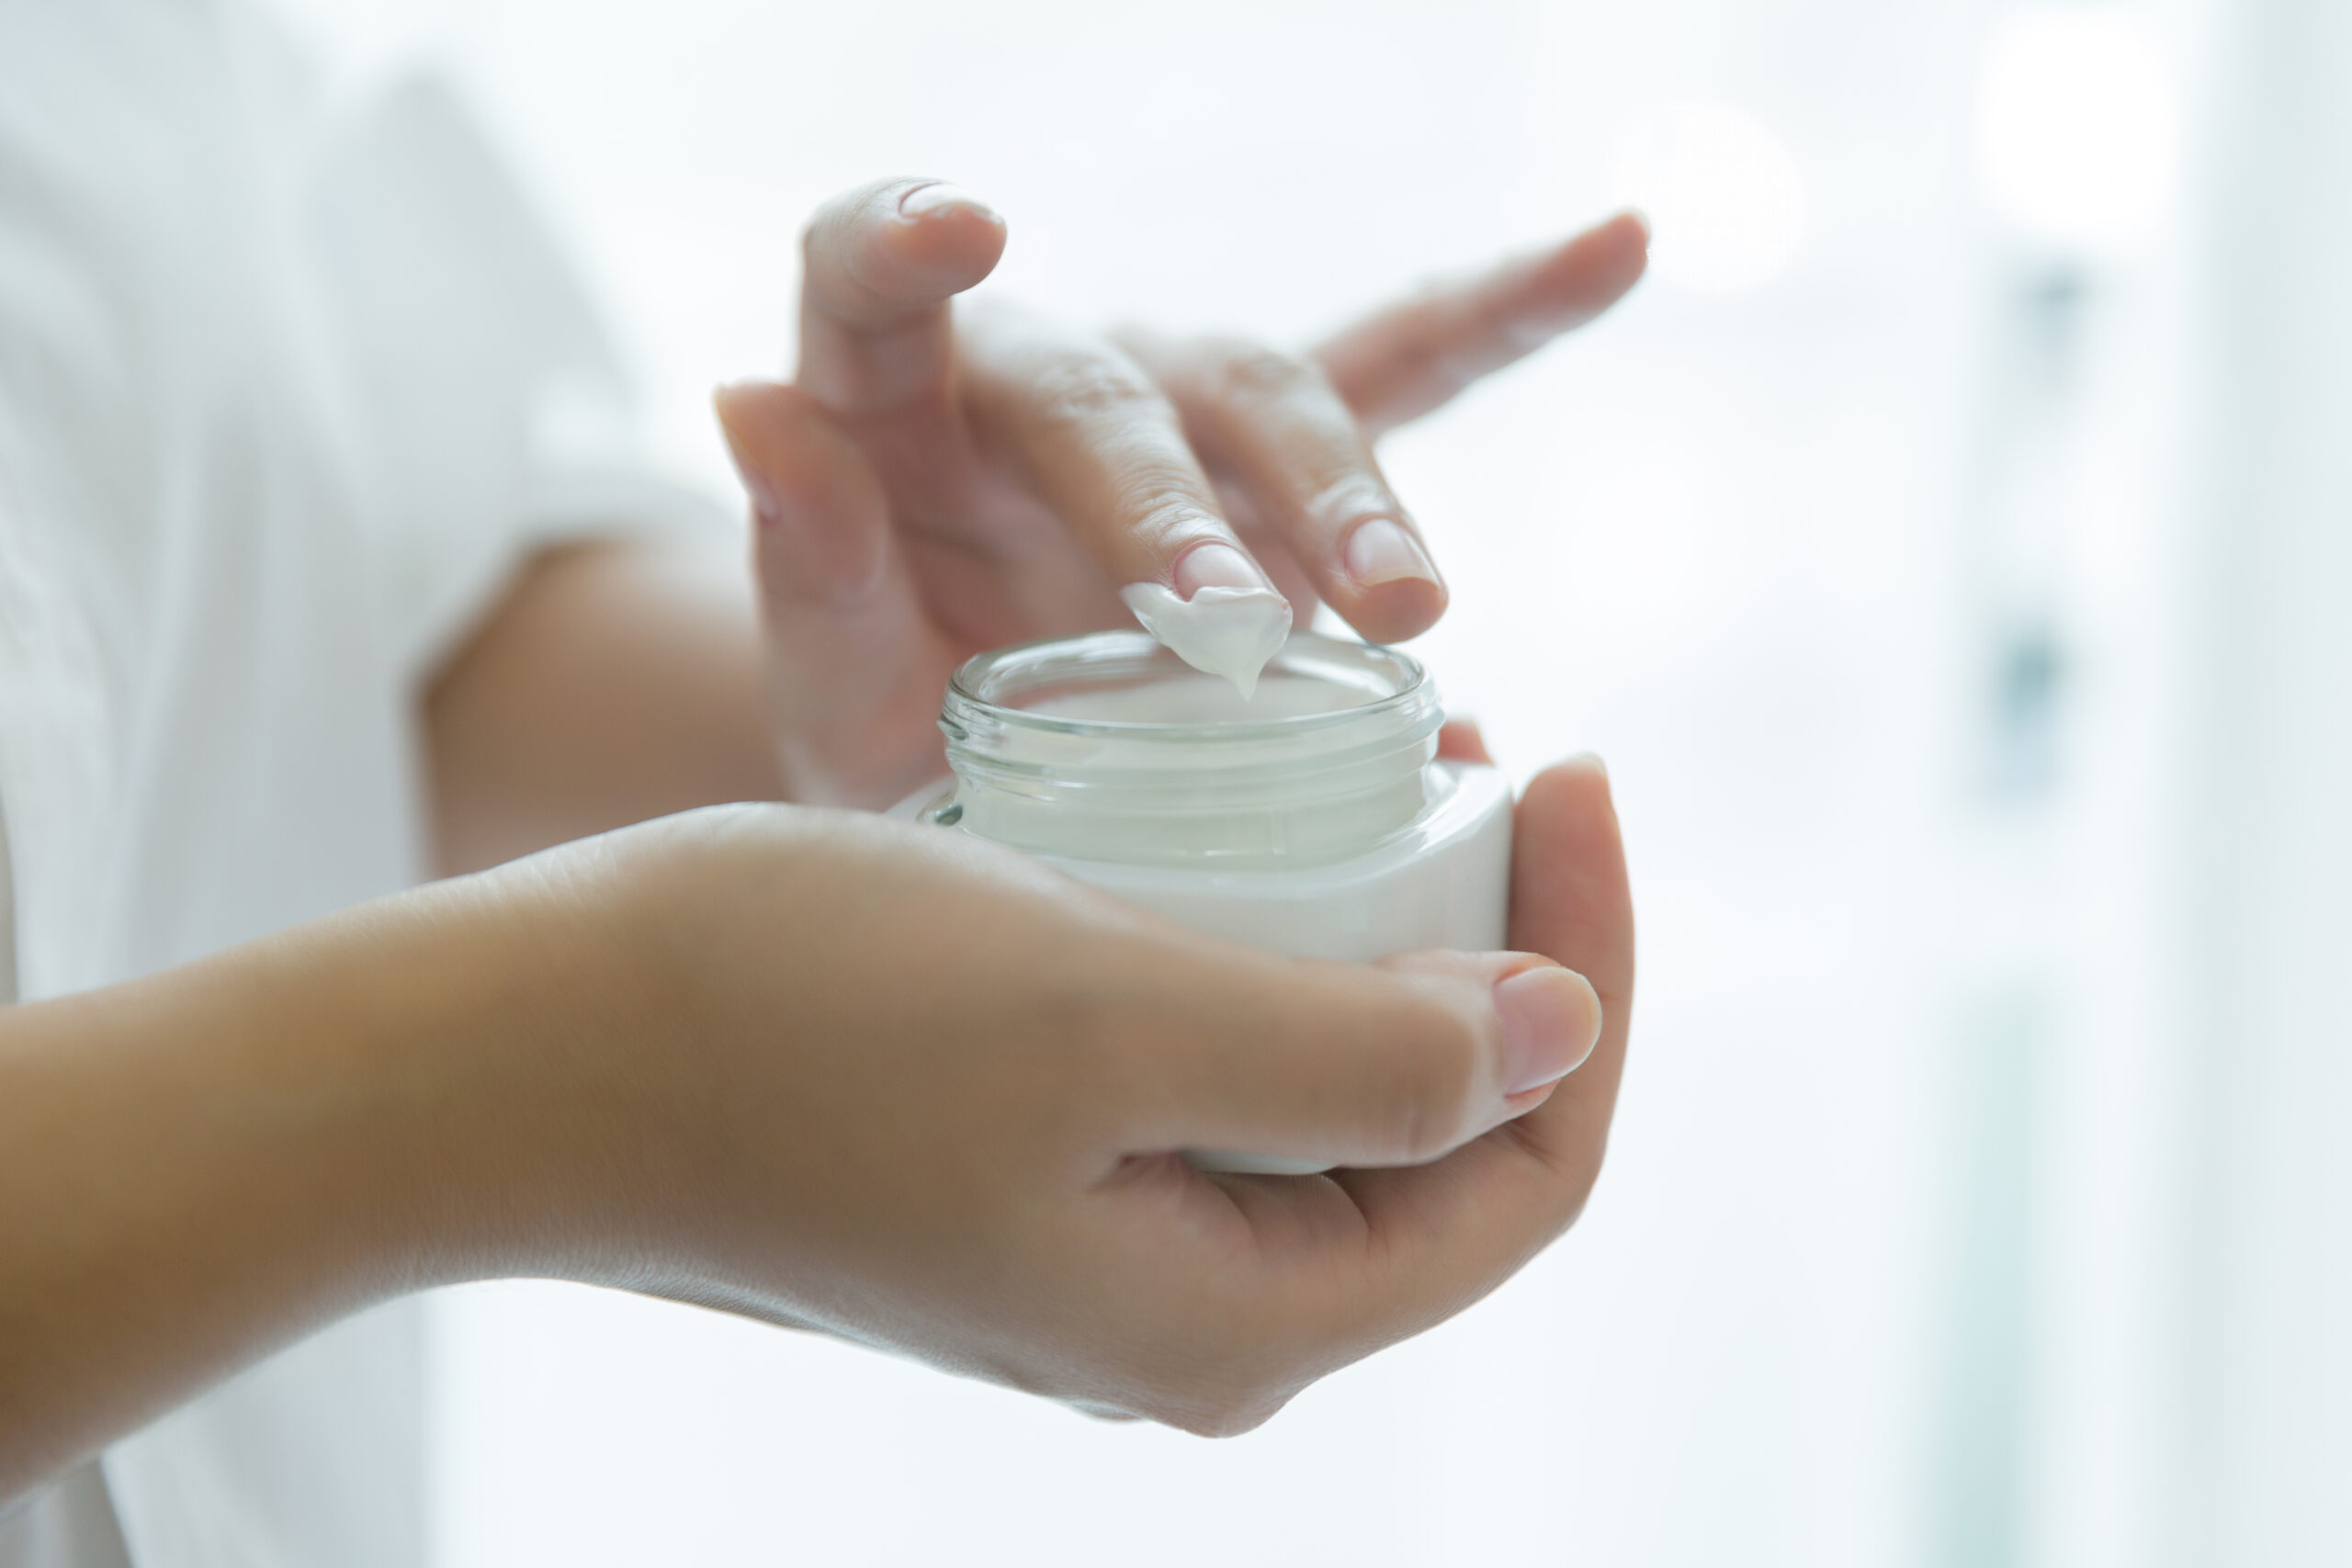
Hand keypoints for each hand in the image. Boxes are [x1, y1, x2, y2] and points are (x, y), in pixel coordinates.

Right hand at [0, 759, 1626, 1488]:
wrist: (536, 1047)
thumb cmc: (801, 1018)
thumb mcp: (1114, 1024)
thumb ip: (1363, 1058)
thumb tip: (1555, 1036)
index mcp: (1240, 1316)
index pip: (1525, 1169)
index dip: (1588, 975)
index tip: (1569, 771)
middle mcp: (1191, 1310)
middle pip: (1441, 1139)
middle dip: (1502, 949)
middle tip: (1493, 757)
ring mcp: (1107, 1245)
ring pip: (1328, 1093)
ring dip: (1390, 934)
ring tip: (1403, 767)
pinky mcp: (1035, 1171)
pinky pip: (1215, 1067)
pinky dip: (1269, 945)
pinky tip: (1256, 830)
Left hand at [713, 179, 1646, 808]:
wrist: (992, 754)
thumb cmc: (891, 713)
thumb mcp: (828, 676)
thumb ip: (800, 556)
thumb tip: (739, 400)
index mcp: (895, 406)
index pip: (870, 279)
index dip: (900, 242)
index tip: (959, 226)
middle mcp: (1051, 369)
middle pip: (1118, 395)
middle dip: (1177, 506)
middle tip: (1216, 624)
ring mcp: (1183, 397)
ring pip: (1276, 398)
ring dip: (1344, 496)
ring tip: (1404, 602)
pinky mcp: (1290, 452)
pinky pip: (1408, 364)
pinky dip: (1507, 314)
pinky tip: (1618, 249)